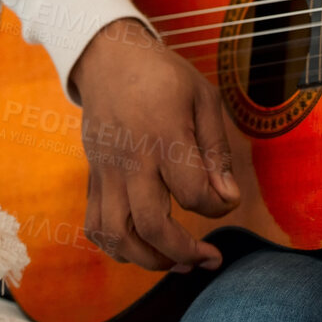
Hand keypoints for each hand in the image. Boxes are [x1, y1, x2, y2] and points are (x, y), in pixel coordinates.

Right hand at [69, 16, 240, 272]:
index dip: (218, 207)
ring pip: (116, 236)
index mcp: (164, 136)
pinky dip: (116, 248)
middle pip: (151, 227)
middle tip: (207, 258)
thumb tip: (227, 196)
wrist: (108, 58)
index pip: (193, 194)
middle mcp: (131, 159)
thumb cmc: (162, 76)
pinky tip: (142, 247)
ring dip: (148, 260)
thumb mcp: (203, 97)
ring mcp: (107, 171)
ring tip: (175, 262)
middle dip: (184, 253)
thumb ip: (217, 149)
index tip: (227, 199)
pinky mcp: (93, 177)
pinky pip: (94, 225)